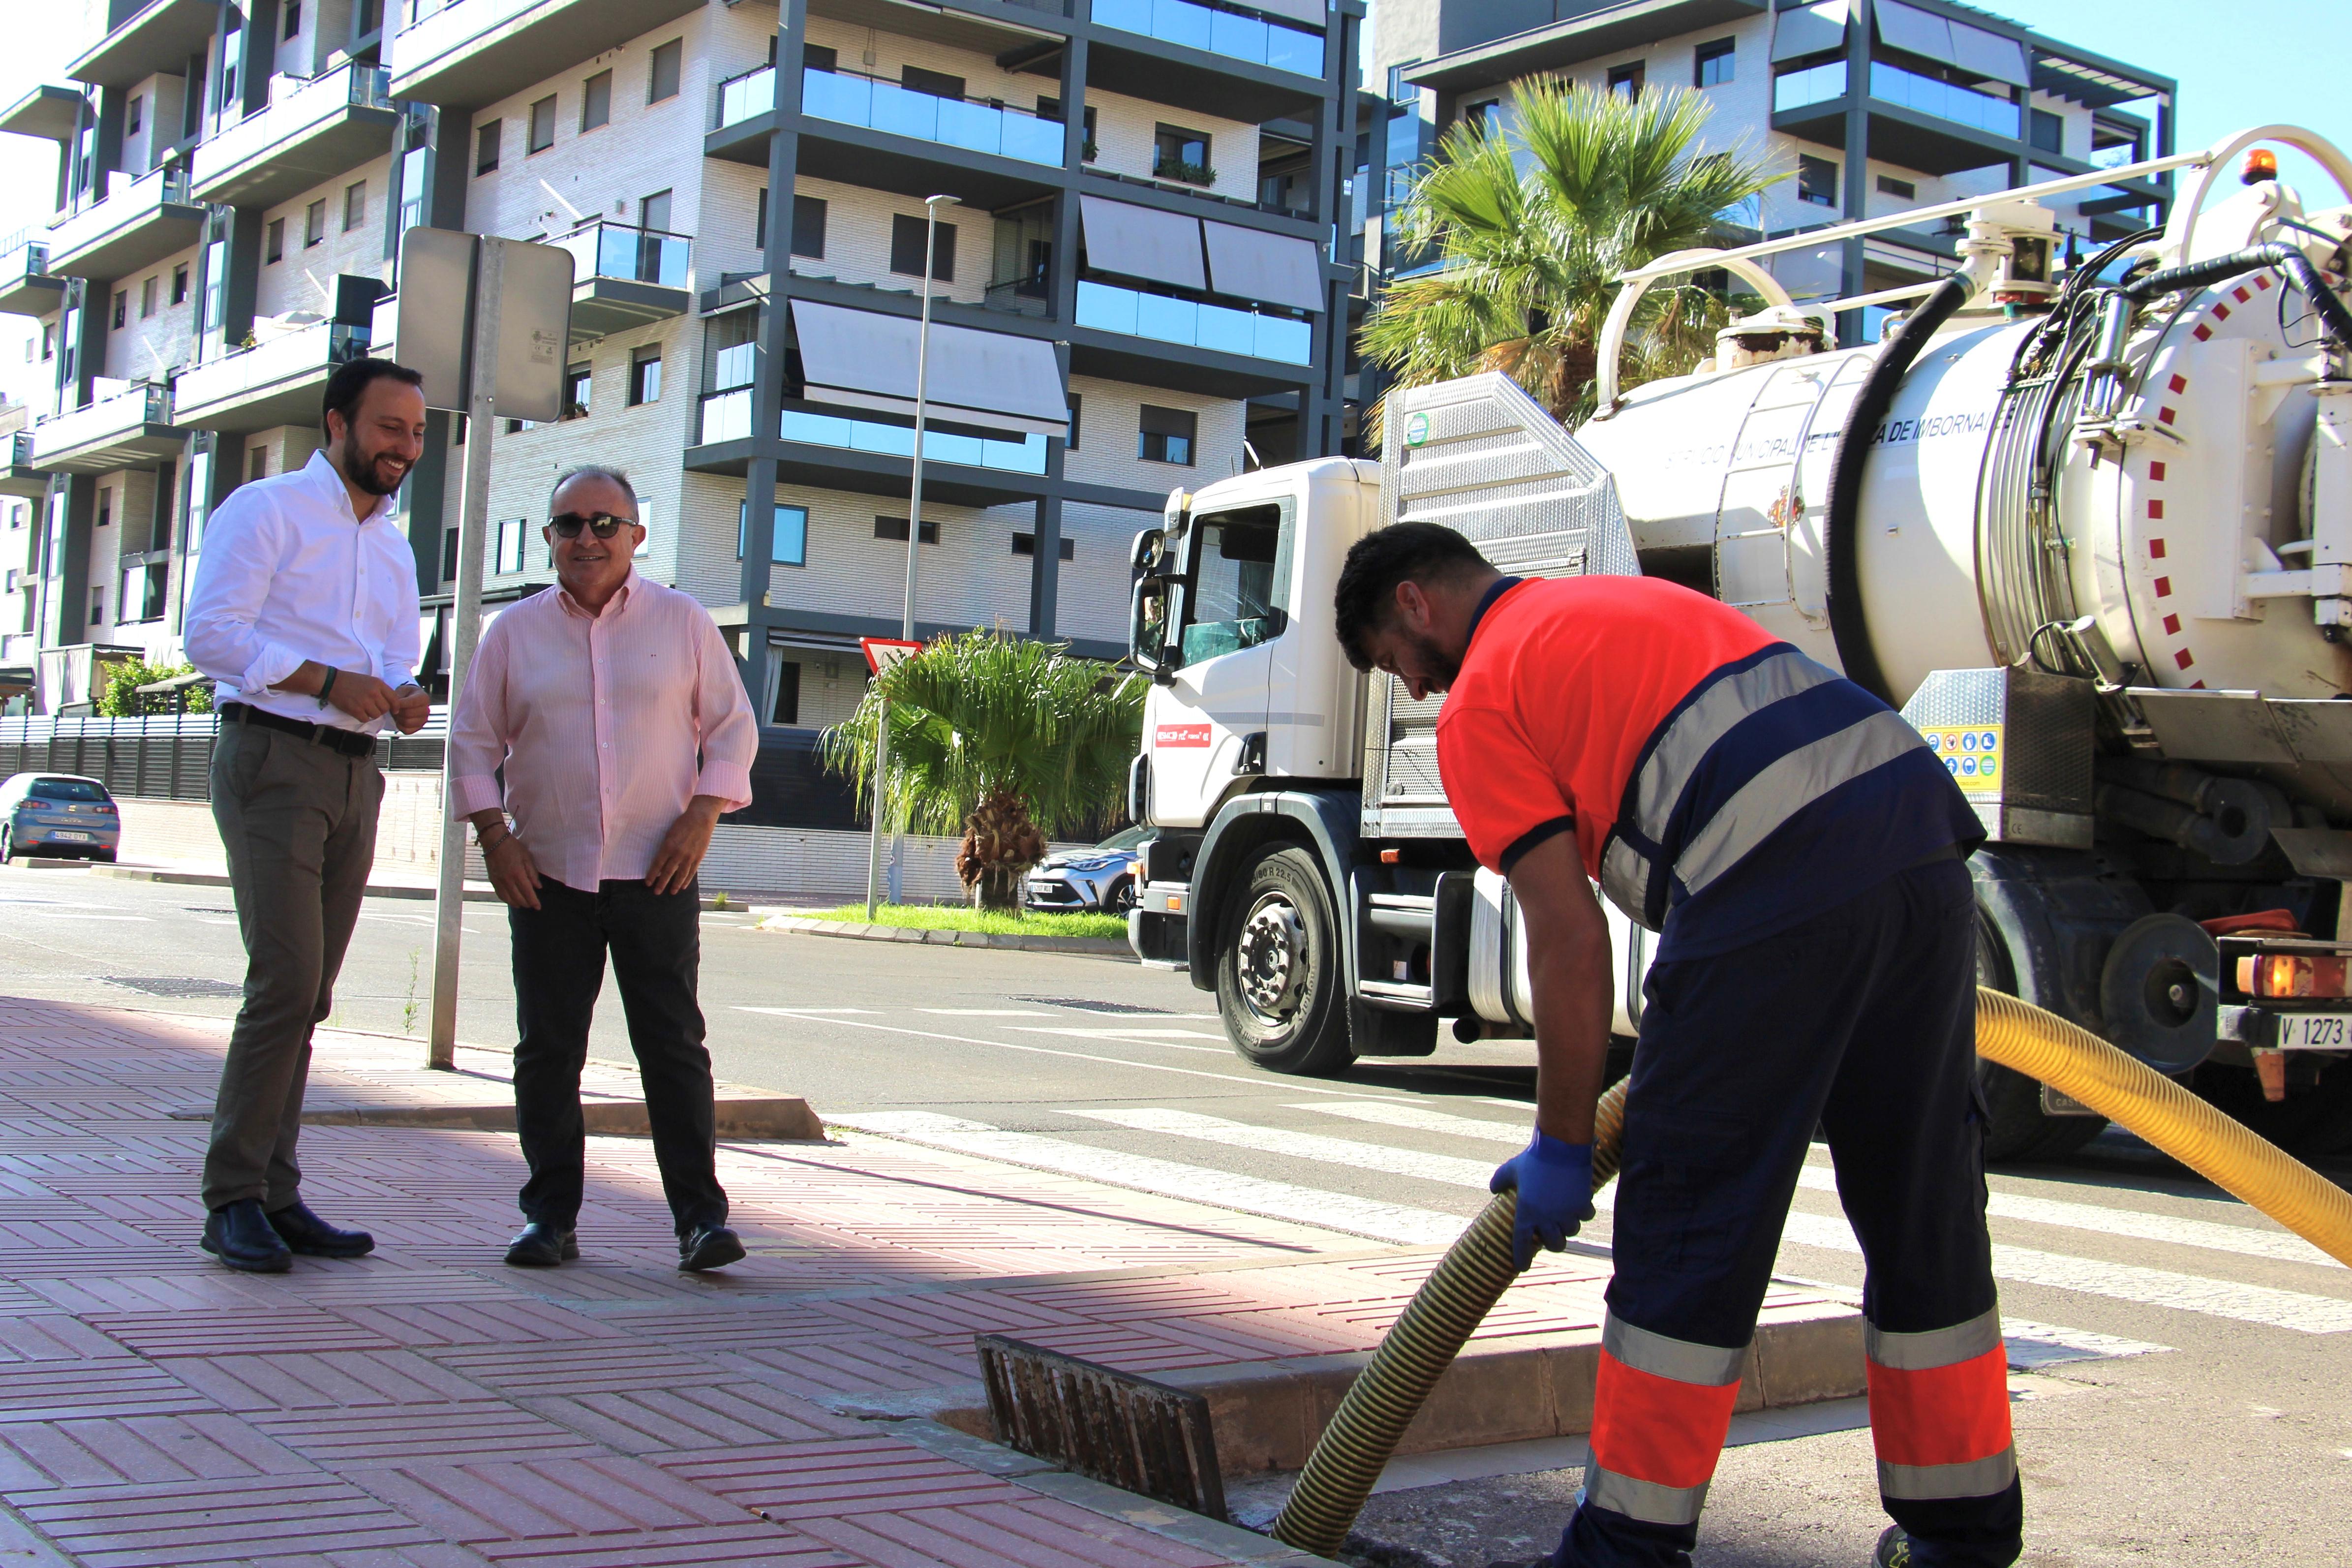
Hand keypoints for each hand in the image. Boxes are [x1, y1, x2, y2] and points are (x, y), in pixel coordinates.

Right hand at [322, 669, 396, 723]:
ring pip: (376, 715)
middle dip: (381, 710)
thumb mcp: (369, 680)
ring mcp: (364, 702)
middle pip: (385, 709)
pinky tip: (358, 711)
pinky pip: (365, 719)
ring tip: (364, 708)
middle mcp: (373, 693)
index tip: (395, 710)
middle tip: (373, 707)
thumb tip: (390, 702)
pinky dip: (362, 717)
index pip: (394, 698)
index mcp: (378, 684)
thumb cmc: (350, 680)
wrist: (332, 681)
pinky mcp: (355, 710)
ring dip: (371, 714)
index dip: (396, 706)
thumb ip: (380, 689)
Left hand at [389, 684, 431, 734]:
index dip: (401, 703)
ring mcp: (423, 720)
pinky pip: (407, 731)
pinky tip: (399, 720)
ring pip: (407, 722)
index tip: (395, 702)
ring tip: (398, 714)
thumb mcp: (402, 690)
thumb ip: (398, 697)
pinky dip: (400, 726)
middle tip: (395, 708)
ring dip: (399, 718)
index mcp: (424, 698)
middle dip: (398, 711)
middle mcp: (426, 710)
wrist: (407, 699)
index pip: (412, 702)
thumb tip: (395, 705)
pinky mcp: (418, 728)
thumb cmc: (405, 694)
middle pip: (408, 713)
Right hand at [483, 835, 541, 909]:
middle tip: (532, 905)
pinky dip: (506, 899)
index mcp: (517, 873)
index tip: (538, 907)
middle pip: (518, 898)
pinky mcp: (492, 880)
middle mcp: (507, 880)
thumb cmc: (512, 847)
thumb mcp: (527, 857)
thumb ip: (532, 873)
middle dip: (526, 903)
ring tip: (523, 905)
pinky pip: (499, 894)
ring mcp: (498, 881)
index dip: (533, 901)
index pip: (527, 892)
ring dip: (516, 903)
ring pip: (508, 898)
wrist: (494, 842)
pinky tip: (511, 900)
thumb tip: (538, 887)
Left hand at [646, 799, 720, 895]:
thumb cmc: (683, 824)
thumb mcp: (669, 833)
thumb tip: (661, 861)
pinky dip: (687, 880)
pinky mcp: (698, 858)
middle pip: (667, 872)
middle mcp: (678, 854)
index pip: (657, 864)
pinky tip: (683, 885)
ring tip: (672, 892)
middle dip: (661, 883)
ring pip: (680, 875)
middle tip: (656, 892)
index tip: (648, 883)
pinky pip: (691, 872)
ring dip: (675, 885)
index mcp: (668, 846)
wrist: (701, 819)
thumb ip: (666, 848)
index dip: (652, 875)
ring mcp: (689, 857)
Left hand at [1489, 1128, 1595, 1270]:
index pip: (1521, 1242)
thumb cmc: (1533, 1159)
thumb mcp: (1512, 1169)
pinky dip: (1583, 1212)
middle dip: (1554, 1243)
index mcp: (1526, 1212)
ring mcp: (1566, 1212)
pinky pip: (1585, 1216)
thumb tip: (1493, 1189)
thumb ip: (1500, 1180)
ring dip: (1568, 1227)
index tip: (1522, 1266)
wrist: (1559, 1148)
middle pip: (1554, 1244)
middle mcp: (1546, 1217)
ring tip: (1565, 1217)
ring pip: (1571, 1231)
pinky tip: (1580, 1205)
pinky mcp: (1582, 1204)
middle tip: (1552, 1236)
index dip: (1521, 1257)